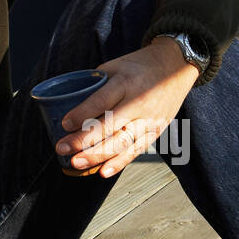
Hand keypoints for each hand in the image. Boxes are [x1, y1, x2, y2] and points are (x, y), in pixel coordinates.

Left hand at [54, 37, 199, 178]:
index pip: (101, 101)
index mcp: (125, 83)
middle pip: (109, 126)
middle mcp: (139, 103)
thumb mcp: (115, 66)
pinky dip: (119, 163)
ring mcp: (149, 120)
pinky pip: (136, 151)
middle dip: (83, 140)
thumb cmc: (139, 66)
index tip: (64, 124)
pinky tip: (103, 172)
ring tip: (76, 163)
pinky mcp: (156, 132)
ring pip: (122, 143)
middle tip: (61, 148)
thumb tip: (70, 104)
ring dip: (97, 156)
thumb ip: (95, 85)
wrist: (176, 67)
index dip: (81, 114)